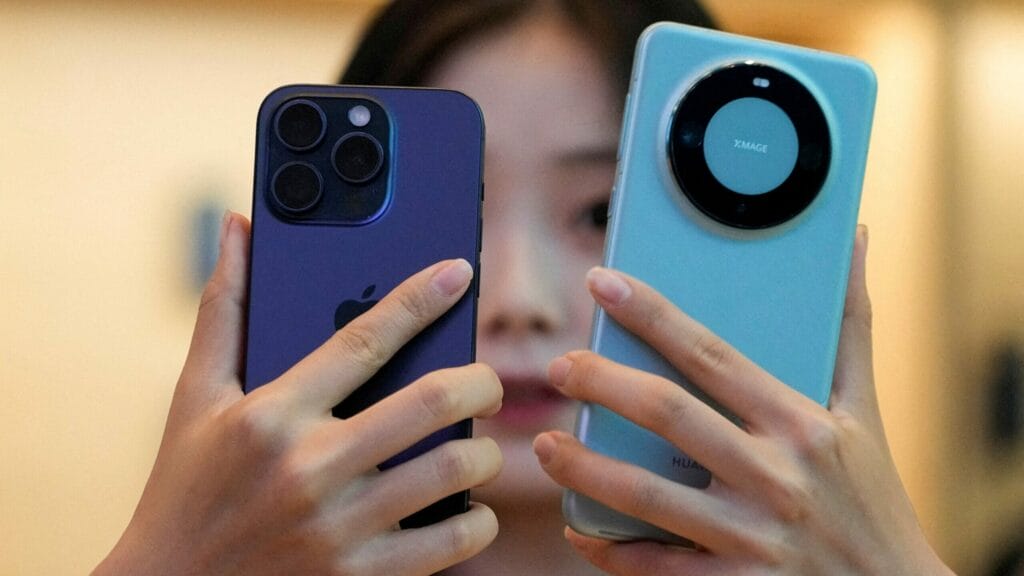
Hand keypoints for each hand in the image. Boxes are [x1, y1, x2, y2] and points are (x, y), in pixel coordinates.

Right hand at [93, 212, 502, 575]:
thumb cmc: (184, 488)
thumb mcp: (195, 399)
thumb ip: (225, 309)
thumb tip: (236, 227)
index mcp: (271, 414)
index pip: (363, 339)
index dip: (418, 298)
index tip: (458, 272)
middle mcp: (308, 467)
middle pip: (430, 402)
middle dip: (479, 382)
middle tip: (487, 382)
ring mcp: (337, 528)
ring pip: (451, 471)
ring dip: (483, 454)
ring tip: (476, 449)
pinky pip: (449, 543)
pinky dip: (476, 522)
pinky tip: (469, 510)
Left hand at [534, 228, 953, 574]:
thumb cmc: (876, 497)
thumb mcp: (867, 411)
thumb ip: (850, 327)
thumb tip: (857, 241)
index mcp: (802, 424)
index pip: (712, 355)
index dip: (651, 314)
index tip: (604, 283)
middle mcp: (776, 477)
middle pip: (668, 415)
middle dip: (602, 383)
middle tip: (559, 366)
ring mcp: (754, 537)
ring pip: (647, 495)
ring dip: (585, 468)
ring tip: (545, 445)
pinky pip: (657, 567)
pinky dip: (610, 549)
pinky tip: (578, 528)